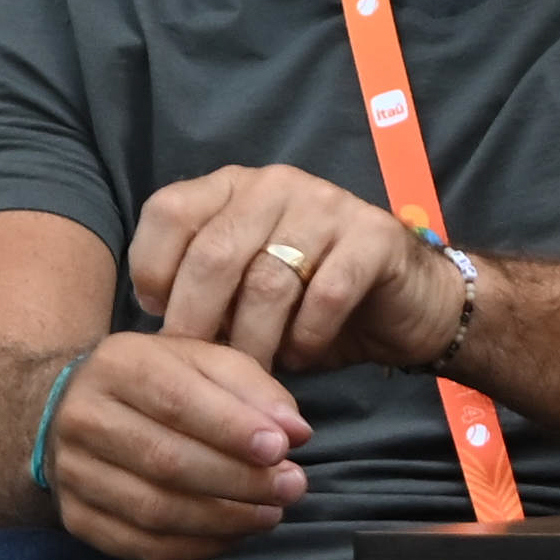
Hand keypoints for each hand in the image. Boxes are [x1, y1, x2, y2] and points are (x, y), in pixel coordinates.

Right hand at [40, 330, 312, 559]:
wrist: (82, 406)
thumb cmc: (161, 382)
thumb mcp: (208, 363)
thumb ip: (255, 391)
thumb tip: (294, 432)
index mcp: (119, 365)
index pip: (176, 401)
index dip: (232, 430)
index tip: (281, 449)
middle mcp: (84, 418)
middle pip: (165, 461)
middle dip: (239, 481)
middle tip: (291, 487)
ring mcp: (73, 472)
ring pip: (153, 509)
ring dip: (223, 519)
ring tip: (270, 513)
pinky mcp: (76, 516)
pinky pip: (140, 544)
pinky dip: (195, 547)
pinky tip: (233, 534)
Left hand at [128, 166, 459, 373]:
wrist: (407, 303)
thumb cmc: (309, 302)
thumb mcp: (242, 290)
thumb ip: (202, 293)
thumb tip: (155, 335)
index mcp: (234, 187)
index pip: (170, 211)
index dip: (152, 268)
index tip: (159, 316)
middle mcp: (277, 185)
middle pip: (215, 253)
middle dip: (197, 321)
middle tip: (196, 367)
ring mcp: (329, 204)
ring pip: (269, 281)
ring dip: (254, 340)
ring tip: (252, 374)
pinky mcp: (375, 236)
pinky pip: (327, 294)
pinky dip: (307, 336)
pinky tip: (302, 355)